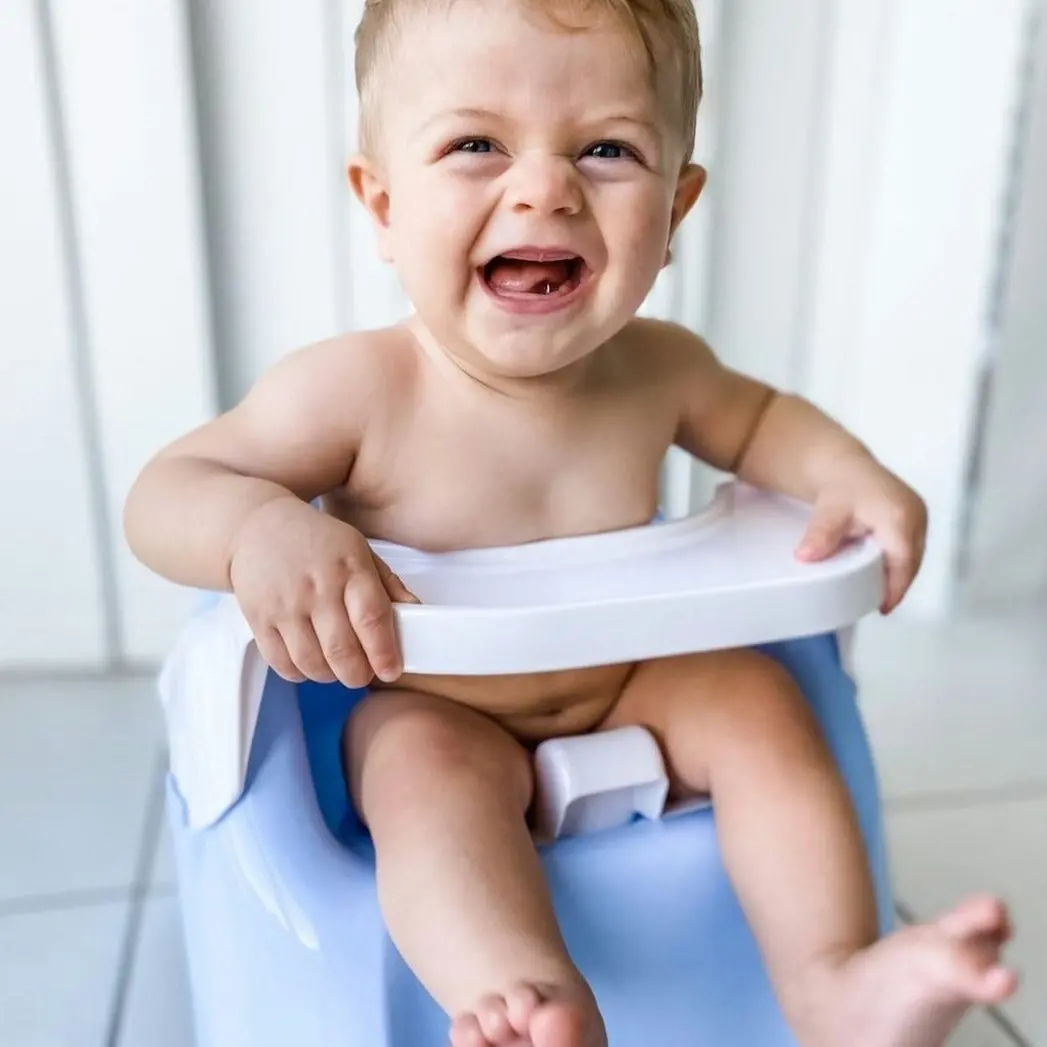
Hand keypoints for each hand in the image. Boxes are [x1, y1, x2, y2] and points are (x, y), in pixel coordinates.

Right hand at [229, 498, 418, 686]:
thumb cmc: (316, 540)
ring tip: (337, 667)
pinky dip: (300, 673)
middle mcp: (317, 587)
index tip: (391, 670)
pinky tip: (309, 661)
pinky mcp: (259, 618)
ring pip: (312, 663)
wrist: (258, 525)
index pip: (372, 619)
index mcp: (349, 568)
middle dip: (358, 674)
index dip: (384, 653)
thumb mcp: (359, 550)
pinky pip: (282, 663)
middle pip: (342, 650)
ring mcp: (285, 604)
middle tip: (363, 673)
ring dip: (330, 676)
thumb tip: (416, 613)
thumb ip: (388, 585)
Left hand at [795, 471, 926, 613]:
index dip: (895, 588)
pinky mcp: (917, 516)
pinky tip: (887, 573)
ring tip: (882, 593)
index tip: (884, 608)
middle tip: (880, 604)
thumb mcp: (829, 513)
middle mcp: (916, 516)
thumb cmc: (840, 489)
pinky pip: (913, 546)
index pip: (903, 563)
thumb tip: (805, 557)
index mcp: (899, 517)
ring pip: (914, 556)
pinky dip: (901, 562)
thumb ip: (821, 535)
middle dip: (898, 584)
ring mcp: (920, 515)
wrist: (846, 468)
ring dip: (901, 574)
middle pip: (911, 562)